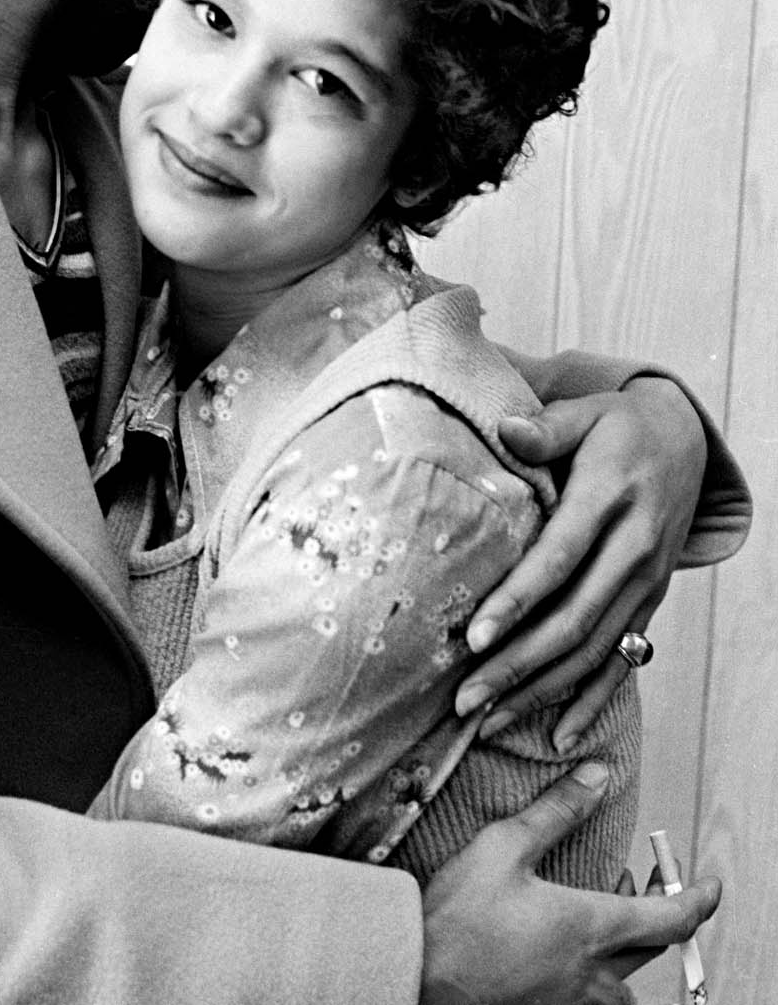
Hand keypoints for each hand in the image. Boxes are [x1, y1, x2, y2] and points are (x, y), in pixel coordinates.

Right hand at [420, 763, 719, 1004]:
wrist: (420, 974)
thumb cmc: (459, 915)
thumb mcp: (505, 846)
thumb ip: (557, 811)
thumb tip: (598, 775)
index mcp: (590, 928)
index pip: (671, 918)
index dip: (699, 899)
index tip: (711, 885)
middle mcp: (591, 972)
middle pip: (652, 949)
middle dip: (659, 914)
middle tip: (644, 883)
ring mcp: (570, 1000)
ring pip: (625, 986)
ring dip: (629, 952)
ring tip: (607, 919)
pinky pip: (593, 999)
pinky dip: (598, 973)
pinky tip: (568, 949)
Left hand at [454, 379, 705, 748]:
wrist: (684, 441)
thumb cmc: (619, 426)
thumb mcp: (587, 412)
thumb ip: (546, 429)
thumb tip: (505, 429)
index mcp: (609, 500)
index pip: (560, 559)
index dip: (518, 600)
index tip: (476, 638)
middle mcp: (633, 550)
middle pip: (573, 620)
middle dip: (518, 665)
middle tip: (465, 699)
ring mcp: (646, 583)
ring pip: (594, 652)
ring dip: (542, 692)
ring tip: (490, 723)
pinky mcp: (650, 602)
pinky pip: (622, 661)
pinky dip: (592, 702)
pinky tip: (560, 738)